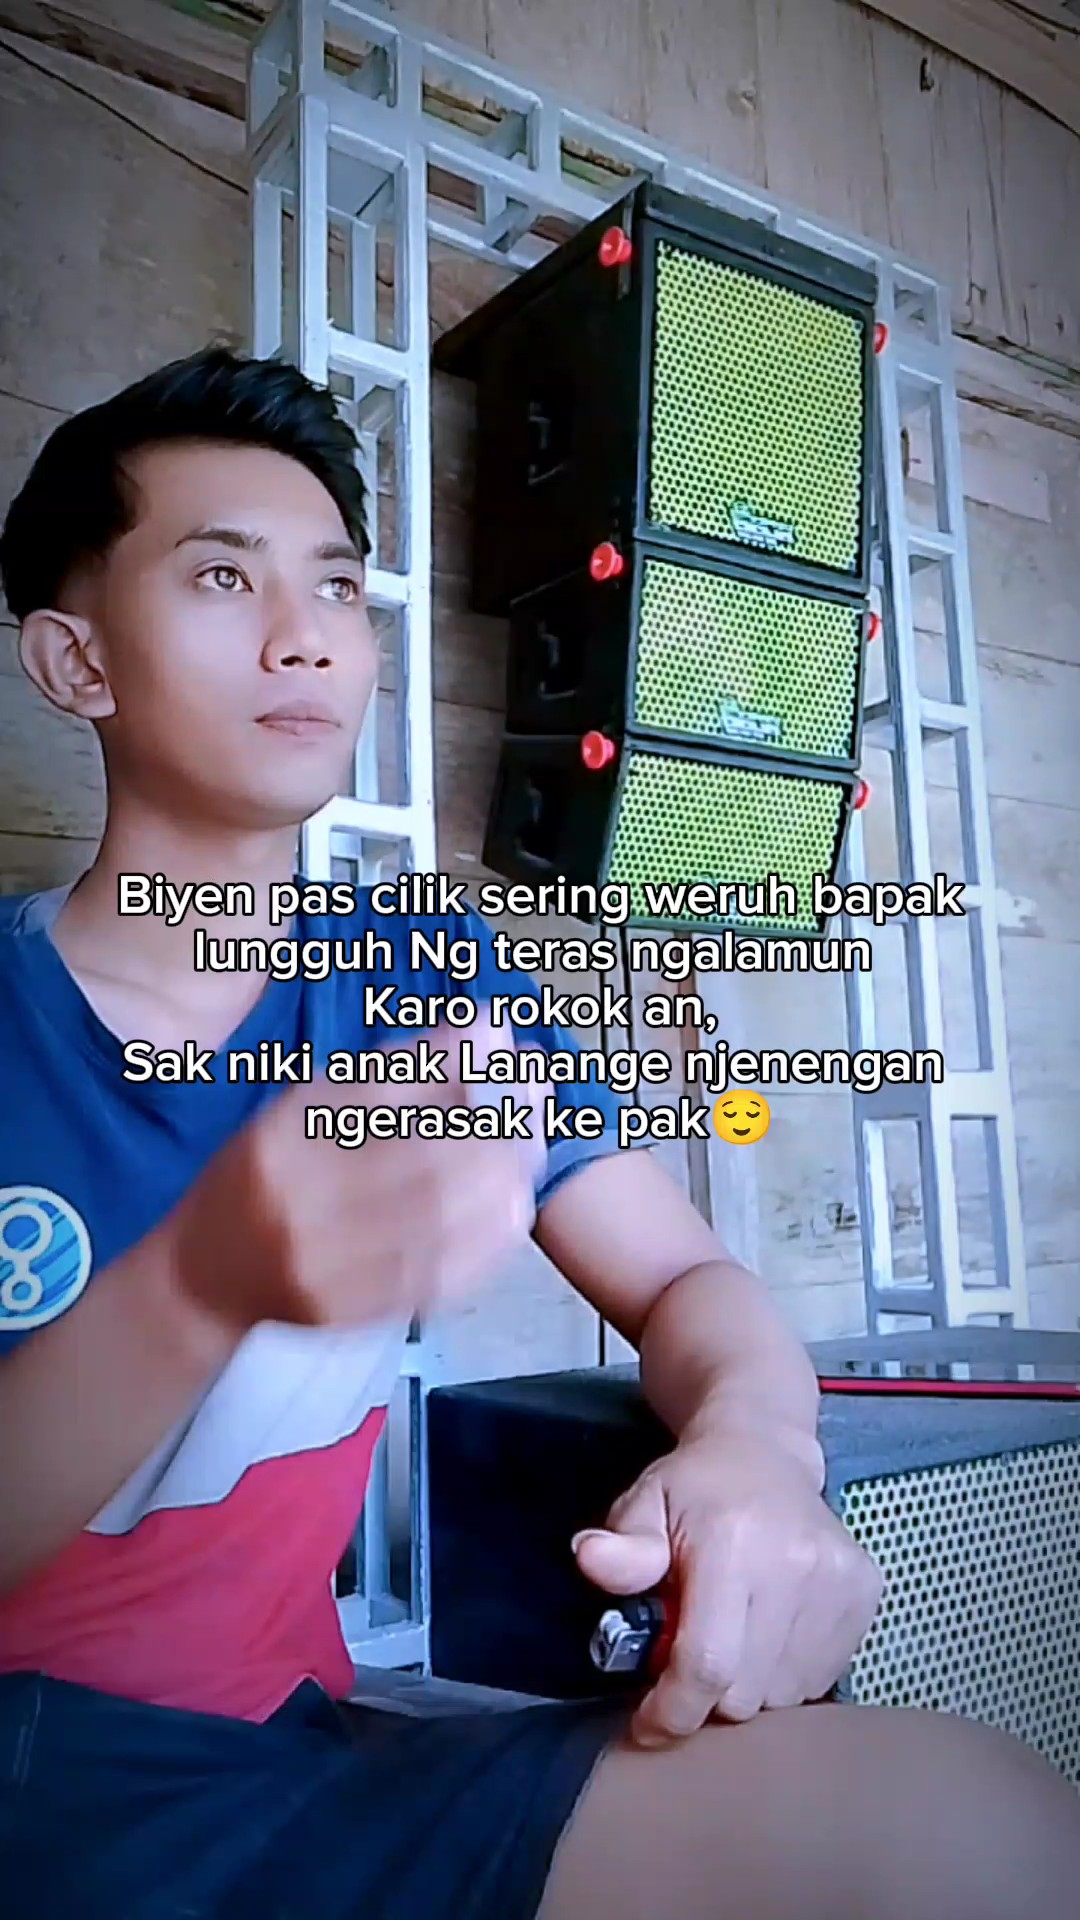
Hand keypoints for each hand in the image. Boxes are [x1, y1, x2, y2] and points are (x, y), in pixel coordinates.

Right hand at [171, 1012, 544, 1333]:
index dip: (452, 1059)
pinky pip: (438, 1274)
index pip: (380, 1089)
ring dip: (502, 1176)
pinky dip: (488, 1238)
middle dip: (492, 1119)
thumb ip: (381, 1075)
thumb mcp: (297, 1108)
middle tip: (531, 1095)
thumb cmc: (261, 1177)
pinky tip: (513, 1206)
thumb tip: (474, 1032)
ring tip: (531, 1148)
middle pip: (423, 1155)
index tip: (497, 1032)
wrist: (205, 1277)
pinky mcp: (354, 1311)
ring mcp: (328, 1262)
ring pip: (440, 1217)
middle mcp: (300, 1199)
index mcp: (282, 1136)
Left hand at [573, 1428, 882, 1746]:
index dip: (674, 1710)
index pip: (708, 1663)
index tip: (648, 1724)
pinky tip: (768, 1632)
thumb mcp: (642, 1504)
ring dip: (749, 1686)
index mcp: (733, 1543)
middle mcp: (797, 1564)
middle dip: (707, 1694)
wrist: (764, 1450)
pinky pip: (821, 1679)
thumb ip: (622, 1547)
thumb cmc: (693, 1488)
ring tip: (731, 1637)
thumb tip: (590, 1559)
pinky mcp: (865, 1593)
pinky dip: (786, 1674)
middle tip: (689, 1655)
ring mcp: (839, 1582)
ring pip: (786, 1695)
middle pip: (746, 1692)